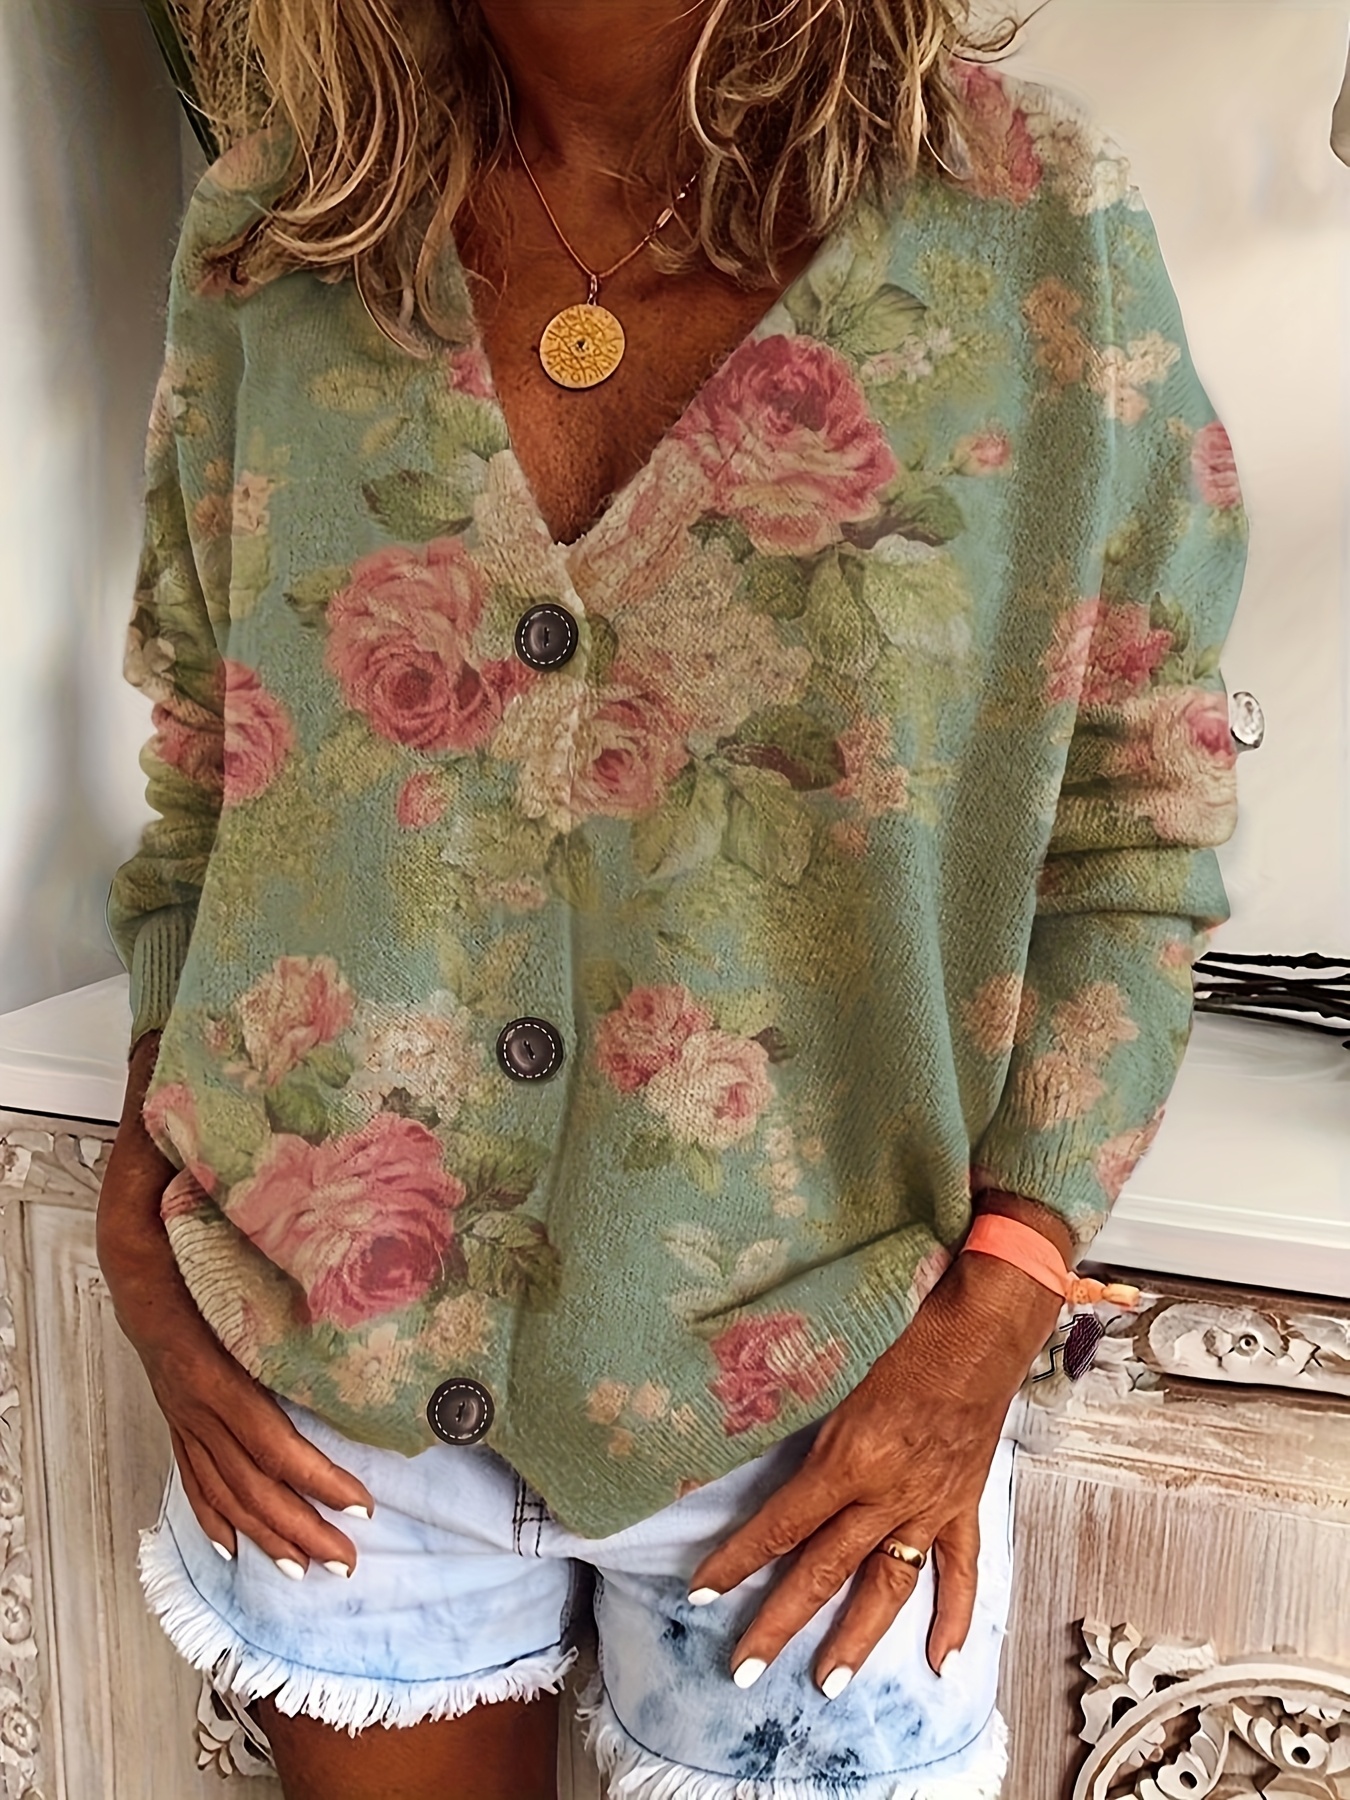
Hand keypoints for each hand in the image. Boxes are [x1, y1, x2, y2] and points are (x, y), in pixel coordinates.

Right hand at [97, 1033, 374, 1577]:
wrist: (118, 1214)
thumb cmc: (163, 1197)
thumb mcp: (188, 1183)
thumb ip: (233, 1184)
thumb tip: (301, 1187)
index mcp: (199, 1346)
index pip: (259, 1428)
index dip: (307, 1469)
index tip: (361, 1498)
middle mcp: (184, 1386)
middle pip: (244, 1473)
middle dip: (298, 1520)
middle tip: (350, 1559)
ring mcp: (176, 1400)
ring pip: (219, 1482)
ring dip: (267, 1529)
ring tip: (313, 1569)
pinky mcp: (176, 1401)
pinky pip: (190, 1468)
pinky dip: (212, 1513)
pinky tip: (233, 1548)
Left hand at [687, 1202, 1067, 1695]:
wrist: (979, 1327)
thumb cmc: (903, 1333)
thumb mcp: (835, 1372)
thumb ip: (801, 1416)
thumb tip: (748, 1436)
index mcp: (849, 1458)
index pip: (781, 1523)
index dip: (737, 1559)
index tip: (700, 1591)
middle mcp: (887, 1493)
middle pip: (824, 1570)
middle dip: (779, 1623)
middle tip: (743, 1669)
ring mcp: (929, 1505)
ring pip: (887, 1586)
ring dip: (856, 1639)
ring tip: (827, 1685)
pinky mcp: (962, 1502)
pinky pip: (959, 1570)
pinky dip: (953, 1617)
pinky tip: (941, 1661)